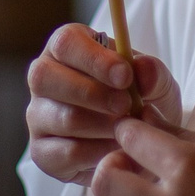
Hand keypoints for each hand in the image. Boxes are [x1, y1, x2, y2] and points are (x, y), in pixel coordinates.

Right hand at [24, 24, 176, 183]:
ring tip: (128, 129)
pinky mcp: (42, 151)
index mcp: (67, 48)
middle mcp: (43, 78)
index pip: (66, 43)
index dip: (93, 59)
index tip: (124, 76)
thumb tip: (143, 69)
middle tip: (126, 106)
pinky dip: (98, 153)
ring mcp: (38, 116)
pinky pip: (65, 152)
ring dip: (102, 125)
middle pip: (45, 77)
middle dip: (92, 93)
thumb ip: (153, 73)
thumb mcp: (156, 83)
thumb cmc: (141, 101)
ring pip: (61, 118)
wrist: (139, 146)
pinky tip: (117, 150)